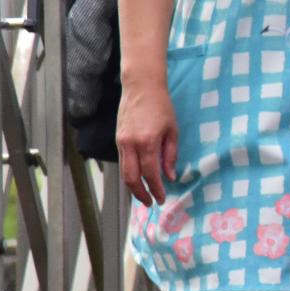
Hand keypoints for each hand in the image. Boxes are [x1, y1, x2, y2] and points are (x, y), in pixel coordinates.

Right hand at [117, 77, 179, 204]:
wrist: (141, 88)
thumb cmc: (161, 107)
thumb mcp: (172, 130)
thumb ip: (170, 155)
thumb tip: (170, 176)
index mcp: (147, 142)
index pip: (150, 173)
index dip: (156, 189)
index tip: (162, 199)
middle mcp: (130, 144)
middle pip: (131, 178)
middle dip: (140, 194)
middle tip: (150, 203)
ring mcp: (121, 142)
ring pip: (124, 172)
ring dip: (133, 186)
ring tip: (144, 195)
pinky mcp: (117, 139)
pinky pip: (122, 162)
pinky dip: (129, 173)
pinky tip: (138, 178)